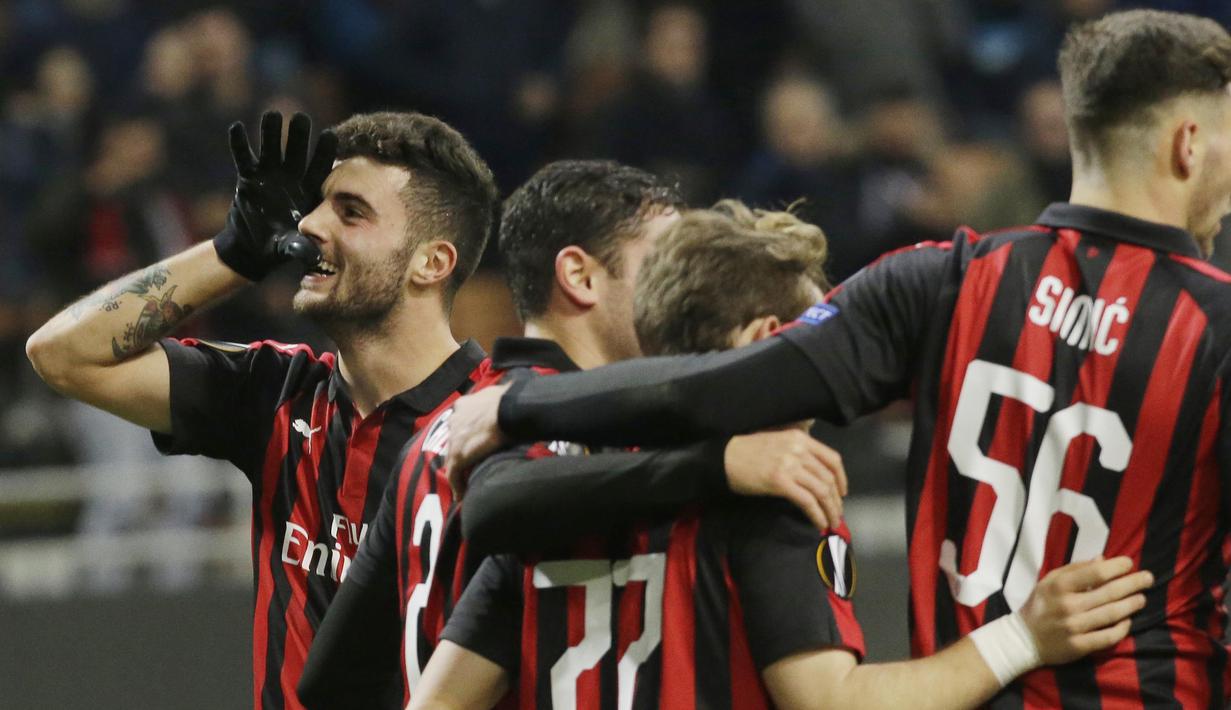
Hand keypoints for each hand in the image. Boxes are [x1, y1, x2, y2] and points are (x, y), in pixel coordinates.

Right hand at [214, 111, 336, 279]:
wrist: (253, 248)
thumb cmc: (279, 247)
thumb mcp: (291, 248)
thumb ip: (301, 249)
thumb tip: (312, 257)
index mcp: (308, 191)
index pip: (320, 169)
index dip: (325, 153)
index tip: (331, 135)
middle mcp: (291, 178)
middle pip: (296, 152)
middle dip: (299, 136)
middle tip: (301, 118)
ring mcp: (269, 175)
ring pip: (271, 149)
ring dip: (271, 132)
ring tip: (273, 114)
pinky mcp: (248, 177)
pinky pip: (243, 157)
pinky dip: (239, 144)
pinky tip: (237, 127)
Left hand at [446, 384, 511, 496]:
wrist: (508, 409)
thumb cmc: (511, 400)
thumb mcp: (502, 396)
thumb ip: (500, 401)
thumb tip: (514, 401)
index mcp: (464, 405)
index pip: (460, 422)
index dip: (465, 434)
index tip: (473, 442)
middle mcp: (454, 420)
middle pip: (453, 441)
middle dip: (460, 452)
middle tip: (469, 465)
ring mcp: (455, 439)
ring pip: (452, 458)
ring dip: (458, 471)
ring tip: (464, 484)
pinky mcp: (459, 455)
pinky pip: (454, 474)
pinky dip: (457, 486)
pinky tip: (462, 495)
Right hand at [723, 429, 846, 529]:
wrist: (723, 457)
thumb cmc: (747, 452)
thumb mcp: (778, 441)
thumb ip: (797, 449)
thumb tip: (816, 470)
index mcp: (800, 438)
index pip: (832, 459)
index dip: (842, 479)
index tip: (842, 493)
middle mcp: (798, 449)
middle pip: (828, 478)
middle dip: (836, 500)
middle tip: (837, 515)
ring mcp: (789, 464)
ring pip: (821, 491)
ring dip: (830, 510)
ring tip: (830, 523)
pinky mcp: (779, 481)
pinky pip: (807, 501)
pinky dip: (816, 514)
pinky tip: (818, 523)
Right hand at [1018, 556, 1151, 665]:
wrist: (1024, 638)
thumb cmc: (1040, 604)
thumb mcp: (1050, 580)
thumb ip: (1075, 569)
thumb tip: (1103, 559)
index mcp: (1059, 585)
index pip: (1096, 572)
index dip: (1117, 567)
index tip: (1129, 563)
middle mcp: (1067, 605)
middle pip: (1109, 592)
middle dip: (1133, 583)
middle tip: (1148, 578)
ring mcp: (1074, 627)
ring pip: (1112, 614)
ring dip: (1132, 604)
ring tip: (1142, 598)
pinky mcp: (1079, 646)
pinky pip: (1108, 637)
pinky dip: (1122, 628)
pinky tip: (1128, 620)